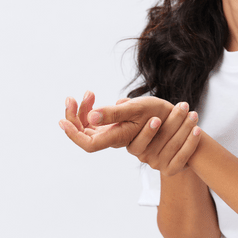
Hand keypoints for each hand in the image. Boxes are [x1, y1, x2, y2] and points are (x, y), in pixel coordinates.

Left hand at [59, 92, 173, 152]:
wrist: (174, 119)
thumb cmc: (159, 112)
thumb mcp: (137, 108)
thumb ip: (114, 113)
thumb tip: (92, 116)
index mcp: (118, 137)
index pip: (88, 143)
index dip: (73, 134)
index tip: (62, 120)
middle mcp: (113, 139)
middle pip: (84, 134)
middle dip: (75, 116)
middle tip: (72, 97)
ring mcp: (113, 133)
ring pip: (89, 127)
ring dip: (82, 111)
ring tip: (87, 93)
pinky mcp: (116, 127)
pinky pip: (96, 122)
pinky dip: (91, 110)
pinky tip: (93, 97)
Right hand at [126, 102, 201, 175]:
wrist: (175, 135)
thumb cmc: (158, 120)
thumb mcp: (142, 113)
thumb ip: (130, 109)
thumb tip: (120, 102)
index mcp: (133, 145)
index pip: (138, 142)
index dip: (147, 131)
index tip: (156, 119)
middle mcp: (144, 157)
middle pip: (161, 139)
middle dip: (174, 120)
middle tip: (184, 106)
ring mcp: (158, 165)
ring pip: (174, 146)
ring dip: (186, 128)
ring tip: (193, 114)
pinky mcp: (171, 170)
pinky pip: (183, 156)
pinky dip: (191, 142)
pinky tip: (197, 130)